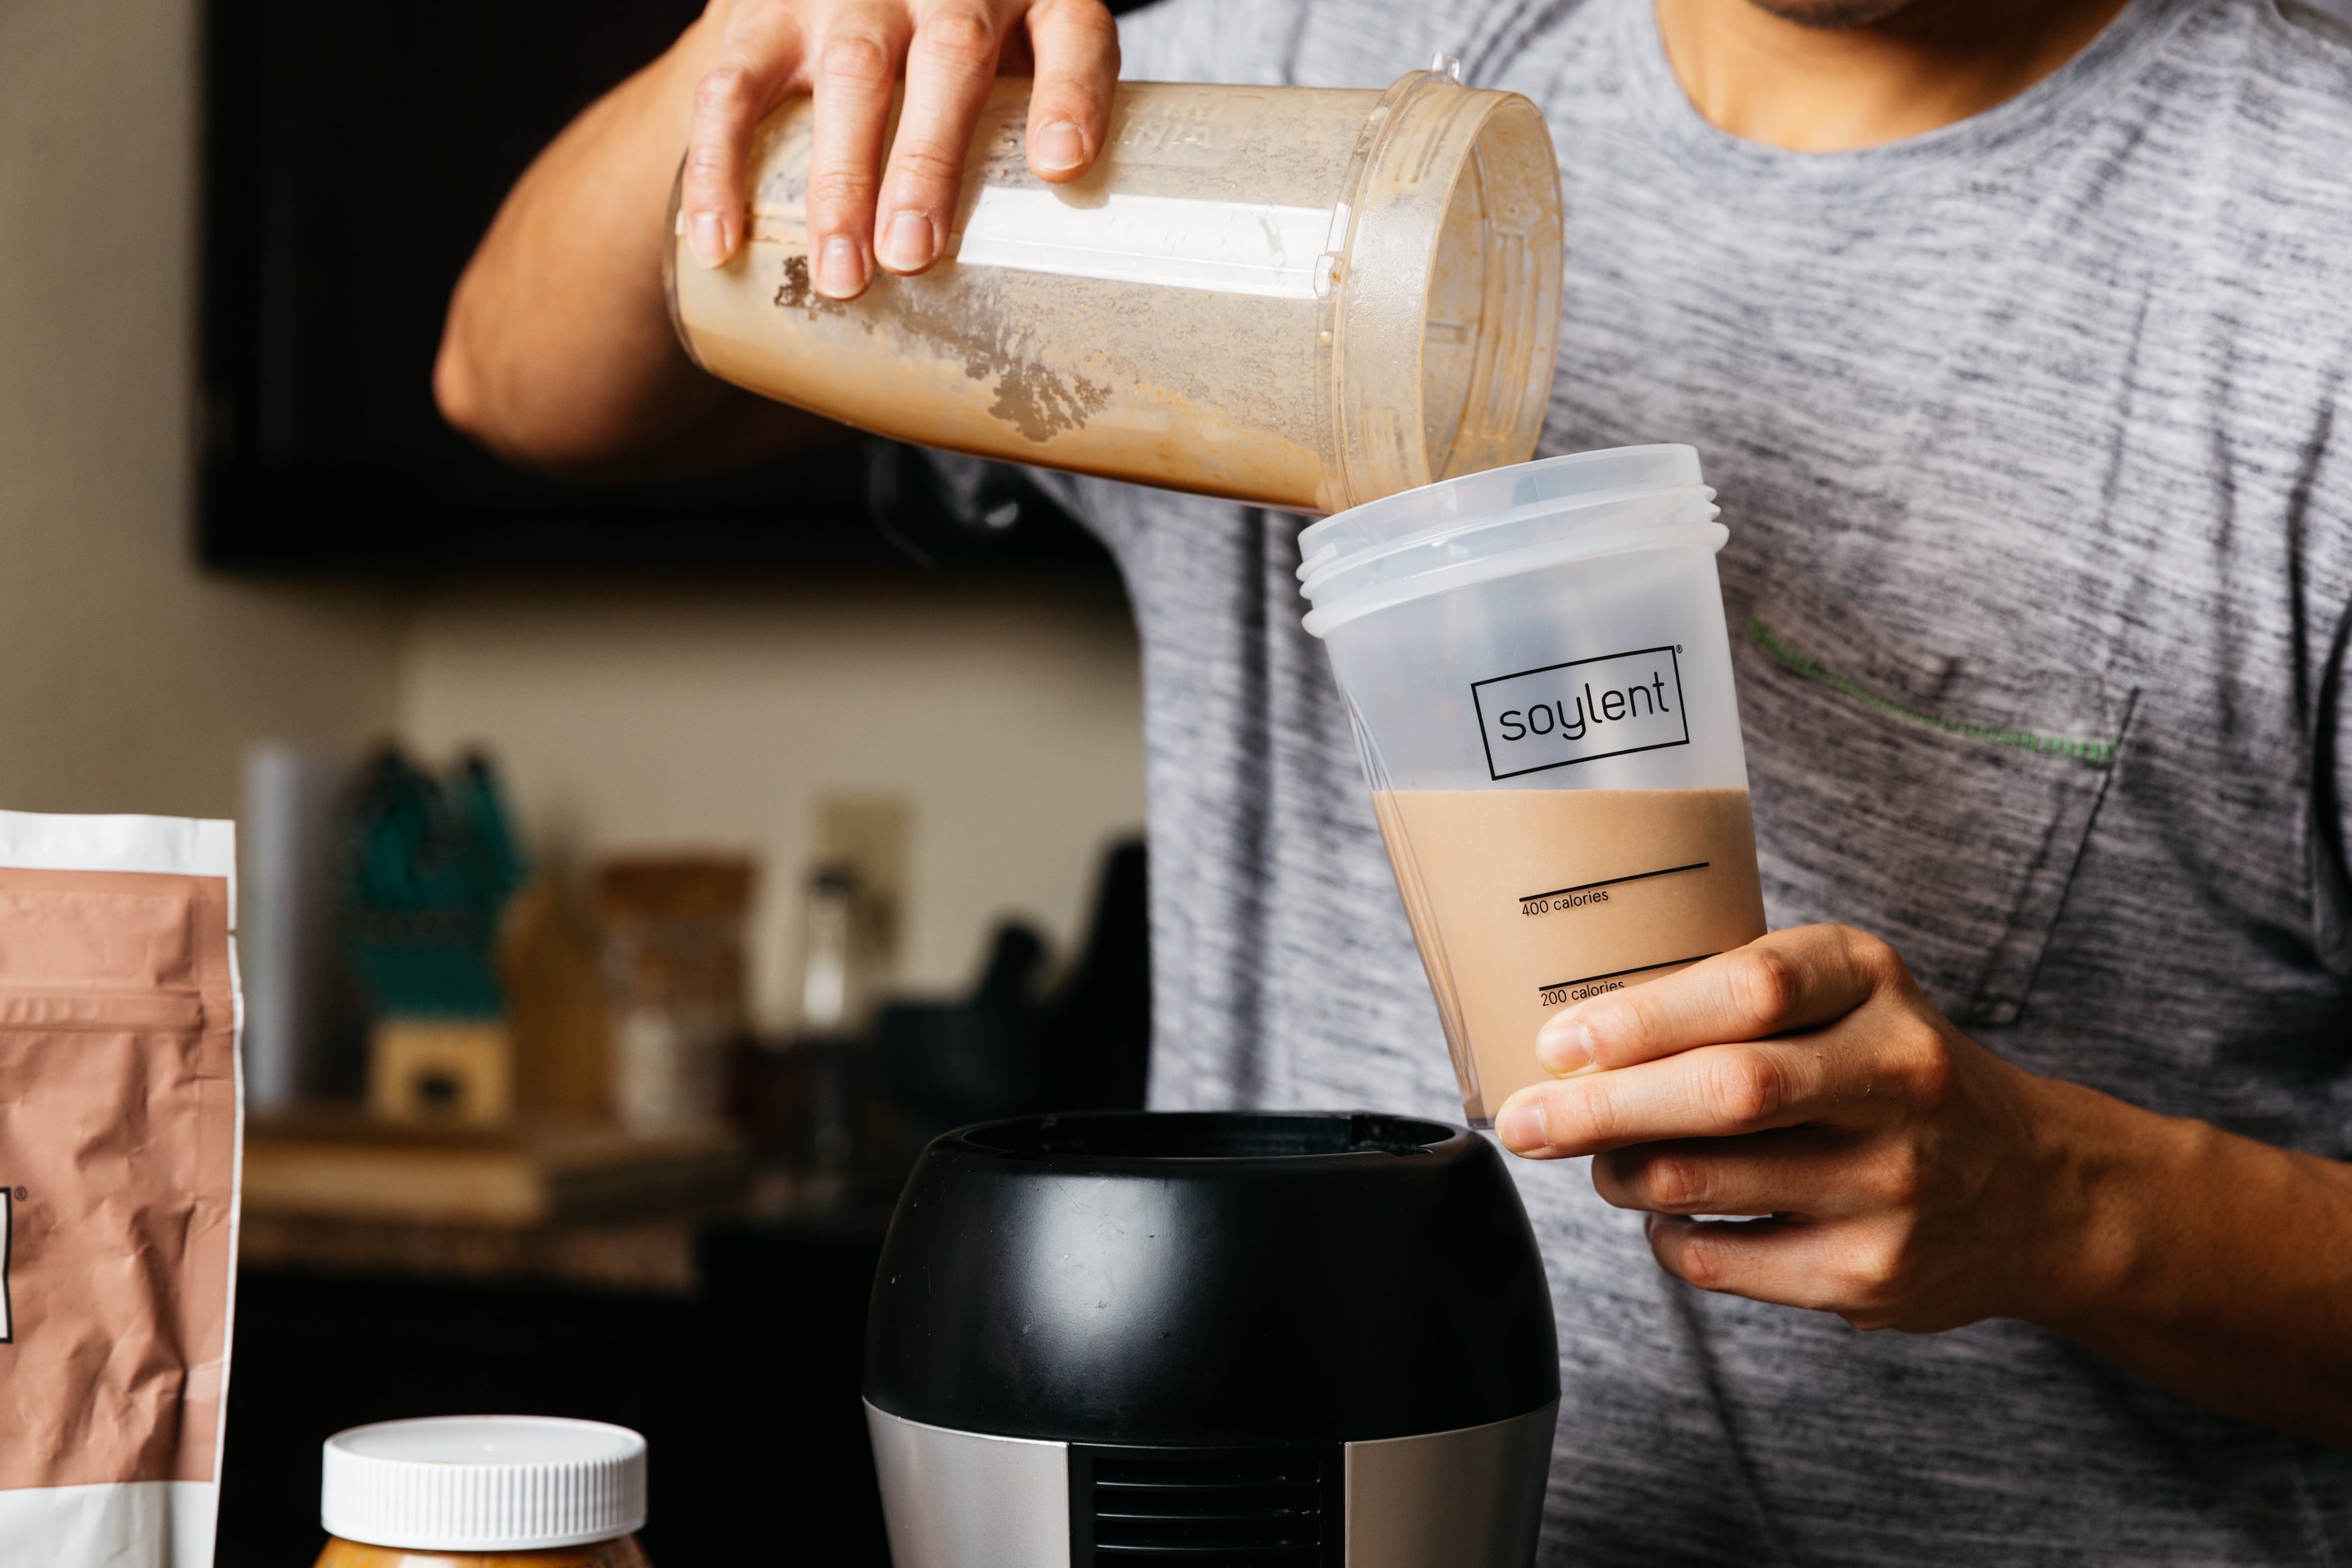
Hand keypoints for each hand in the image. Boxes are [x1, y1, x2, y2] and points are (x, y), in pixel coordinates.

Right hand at [679, 0, 1119, 294]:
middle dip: (929, 161)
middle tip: (912, 254)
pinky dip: (720, 168)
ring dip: (842, 181)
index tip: (1061, 165)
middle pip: (950, 55)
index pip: (1071, 33)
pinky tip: (721, 242)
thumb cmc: (957, 44)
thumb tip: (1044, 274)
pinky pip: (734, 86)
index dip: (1070, 96)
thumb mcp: (1014, 61)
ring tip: (841, 275)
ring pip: (850, 74)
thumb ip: (1030, 133)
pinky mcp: (766, 11)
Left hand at [1493, 925, 2080, 1332]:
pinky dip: (1667, 1235)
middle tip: (1523, 1123)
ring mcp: (1892, 1184)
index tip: (1558, 1042)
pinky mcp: (1872, 1273)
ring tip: (1602, 1162)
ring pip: (1703, 1182)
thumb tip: (1579, 1039)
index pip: (1750, 987)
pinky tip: (1670, 1214)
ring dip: (1621, 1174)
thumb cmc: (1896, 1075)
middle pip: (1722, 1091)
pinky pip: (1718, 1259)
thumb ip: (1736, 999)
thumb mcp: (1848, 996)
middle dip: (1598, 1109)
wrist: (2041, 1191)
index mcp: (1875, 984)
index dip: (1641, 1017)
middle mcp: (1898, 1077)